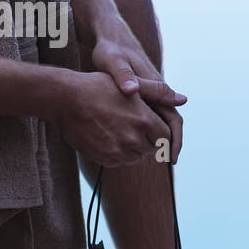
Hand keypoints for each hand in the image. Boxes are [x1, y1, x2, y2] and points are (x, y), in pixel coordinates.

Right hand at [53, 70, 179, 167]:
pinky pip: (119, 162)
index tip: (153, 127)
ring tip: (121, 130)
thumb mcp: (130, 85)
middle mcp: (132, 139)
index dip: (161, 132)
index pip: (165, 137)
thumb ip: (158, 92)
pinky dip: (118, 154)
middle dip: (148, 139)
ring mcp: (117, 151)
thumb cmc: (98, 87)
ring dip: (134, 148)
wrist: (65, 99)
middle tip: (135, 126)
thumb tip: (183, 100)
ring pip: (136, 157)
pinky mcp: (103, 158)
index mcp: (143, 121)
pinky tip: (109, 137)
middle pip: (152, 149)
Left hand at [90, 18, 185, 163]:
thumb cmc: (111, 49)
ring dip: (159, 137)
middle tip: (166, 162)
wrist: (111, 37)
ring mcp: (148, 92)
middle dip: (170, 143)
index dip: (174, 139)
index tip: (172, 157)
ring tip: (152, 156)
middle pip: (170, 122)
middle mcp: (155, 90)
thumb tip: (132, 91)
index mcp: (154, 86)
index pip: (173, 118)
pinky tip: (137, 141)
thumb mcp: (113, 61)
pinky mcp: (140, 93)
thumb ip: (123, 76)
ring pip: (159, 119)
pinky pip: (149, 115)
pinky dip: (148, 130)